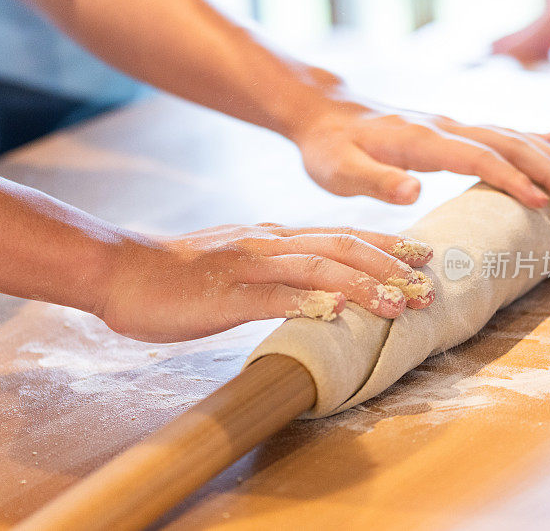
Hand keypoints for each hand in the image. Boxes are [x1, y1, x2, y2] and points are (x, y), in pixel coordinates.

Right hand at [98, 224, 434, 341]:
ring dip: (365, 284)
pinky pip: (279, 297)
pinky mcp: (229, 294)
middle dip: (390, 263)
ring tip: (401, 304)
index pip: (339, 235)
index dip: (383, 245)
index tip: (419, 255)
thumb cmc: (174, 275)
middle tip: (429, 281)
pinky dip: (314, 303)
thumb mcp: (231, 264)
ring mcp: (249, 266)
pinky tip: (342, 315)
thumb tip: (304, 288)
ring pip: (320, 267)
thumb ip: (268, 271)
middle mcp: (268, 243)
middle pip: (342, 245)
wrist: (120, 271)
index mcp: (270, 237)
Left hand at [292, 101, 549, 209]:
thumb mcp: (340, 171)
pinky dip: (528, 134)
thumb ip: (376, 180)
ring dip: (545, 153)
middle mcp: (440, 128)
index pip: (476, 157)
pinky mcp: (445, 129)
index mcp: (419, 141)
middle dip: (544, 168)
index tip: (540, 202)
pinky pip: (494, 130)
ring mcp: (446, 125)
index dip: (510, 179)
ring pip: (506, 134)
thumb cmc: (329, 149)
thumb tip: (413, 191)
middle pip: (504, 143)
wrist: (323, 115)